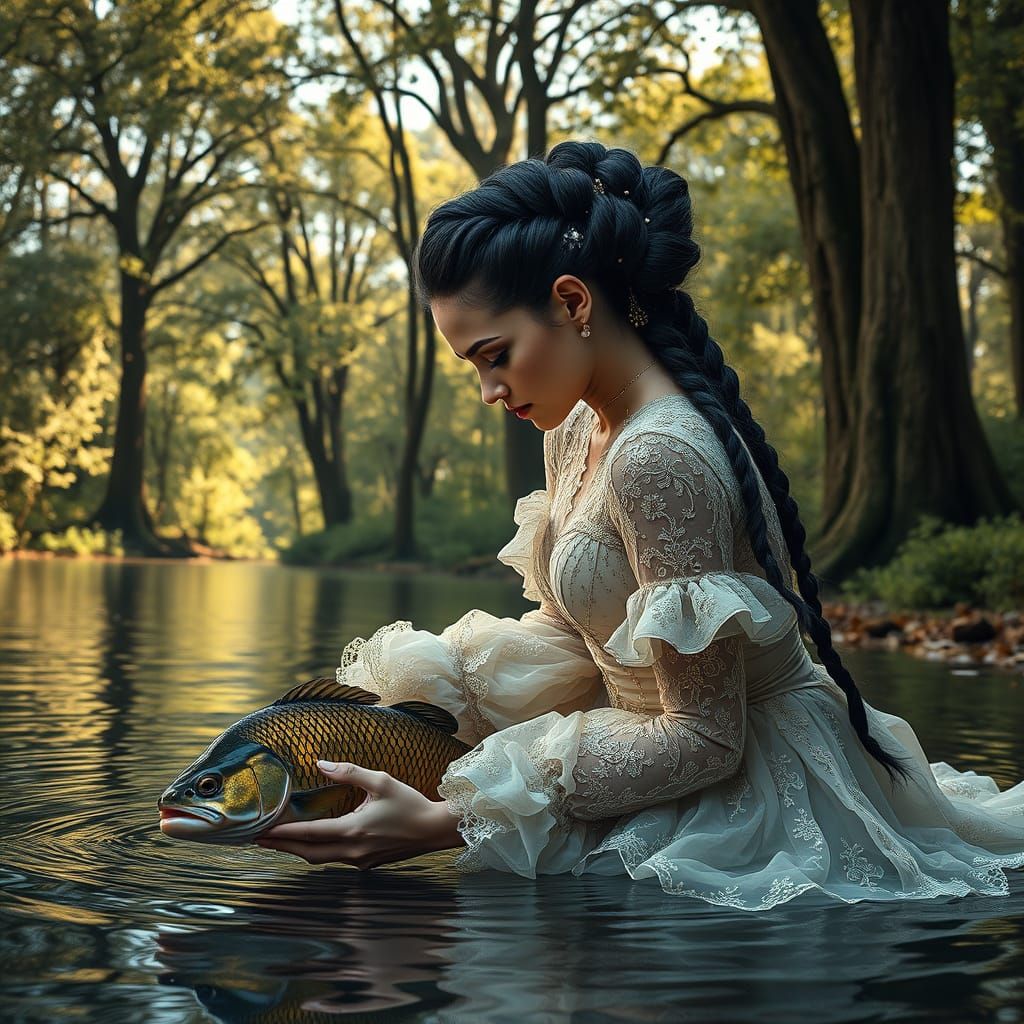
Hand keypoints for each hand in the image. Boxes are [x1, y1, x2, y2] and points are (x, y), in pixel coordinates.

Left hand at [254, 760, 464, 869]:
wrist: (435, 830)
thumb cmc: (410, 803)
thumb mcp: (381, 781)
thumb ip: (349, 772)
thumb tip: (320, 764)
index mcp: (353, 830)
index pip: (308, 833)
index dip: (282, 833)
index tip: (261, 831)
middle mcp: (352, 851)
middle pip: (307, 853)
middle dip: (282, 847)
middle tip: (259, 840)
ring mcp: (360, 861)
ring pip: (320, 859)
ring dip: (299, 850)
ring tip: (280, 841)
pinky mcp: (367, 864)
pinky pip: (336, 859)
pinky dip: (319, 852)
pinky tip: (315, 842)